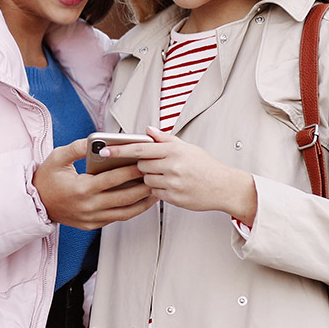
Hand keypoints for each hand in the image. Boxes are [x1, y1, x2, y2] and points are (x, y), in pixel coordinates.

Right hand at [33, 137, 157, 229]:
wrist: (36, 204)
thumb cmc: (47, 178)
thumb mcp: (58, 157)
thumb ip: (77, 147)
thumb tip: (94, 139)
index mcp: (82, 188)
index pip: (113, 179)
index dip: (131, 171)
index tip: (144, 162)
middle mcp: (89, 206)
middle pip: (124, 197)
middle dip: (143, 186)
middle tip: (156, 175)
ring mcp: (92, 218)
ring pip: (124, 212)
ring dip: (142, 202)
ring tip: (155, 190)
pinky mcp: (93, 225)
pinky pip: (117, 218)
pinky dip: (131, 210)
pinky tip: (140, 201)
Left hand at [100, 126, 257, 223]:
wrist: (224, 187)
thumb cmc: (206, 166)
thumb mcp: (187, 147)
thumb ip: (165, 139)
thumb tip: (147, 130)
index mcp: (174, 150)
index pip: (140, 147)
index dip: (120, 149)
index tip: (105, 151)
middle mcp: (172, 166)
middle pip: (141, 165)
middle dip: (143, 165)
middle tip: (155, 165)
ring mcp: (172, 183)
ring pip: (146, 180)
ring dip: (150, 178)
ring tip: (167, 176)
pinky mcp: (173, 198)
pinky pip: (155, 193)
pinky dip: (158, 189)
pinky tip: (171, 186)